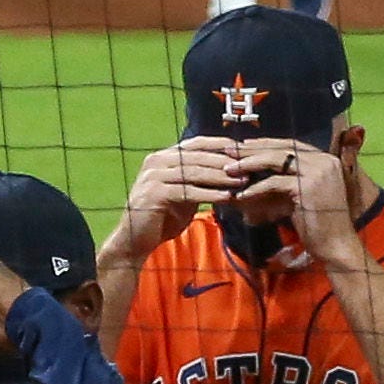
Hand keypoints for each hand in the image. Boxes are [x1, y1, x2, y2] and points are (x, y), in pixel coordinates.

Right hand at [108, 137, 249, 267]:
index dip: (220, 144)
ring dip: (221, 177)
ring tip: (242, 182)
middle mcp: (157, 161)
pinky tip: (226, 198)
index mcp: (163, 157)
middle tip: (248, 167)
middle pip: (197, 156)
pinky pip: (188, 191)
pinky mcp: (154, 194)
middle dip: (225, 161)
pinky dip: (209, 194)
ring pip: (194, 172)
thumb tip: (230, 171)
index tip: (243, 149)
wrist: (135, 240)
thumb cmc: (162, 217)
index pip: (196, 143)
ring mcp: (153, 176)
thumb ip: (199, 180)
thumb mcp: (184, 194)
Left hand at [241, 139, 363, 266]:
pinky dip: (256, 188)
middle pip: (281, 148)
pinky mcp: (308, 187)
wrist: (336, 245)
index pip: (290, 144)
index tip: (243, 145)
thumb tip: (257, 174)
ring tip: (229, 169)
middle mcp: (324, 161)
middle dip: (253, 148)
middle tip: (229, 150)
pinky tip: (242, 194)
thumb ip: (286, 180)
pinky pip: (275, 182)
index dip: (265, 144)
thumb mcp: (302, 194)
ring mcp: (318, 172)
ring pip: (277, 160)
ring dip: (250, 163)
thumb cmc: (318, 224)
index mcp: (325, 159)